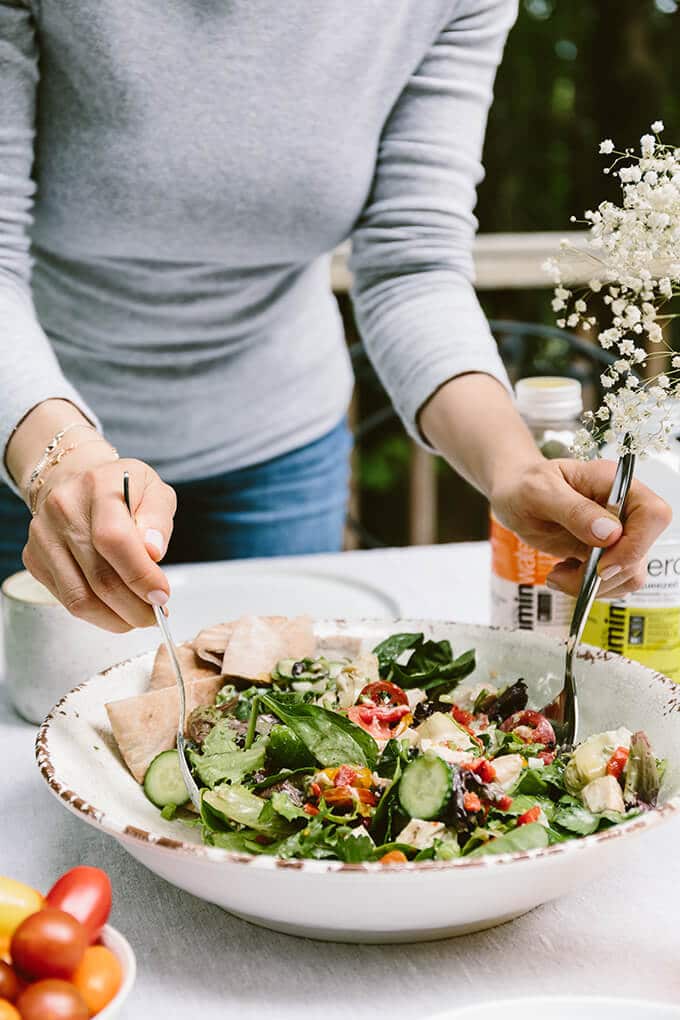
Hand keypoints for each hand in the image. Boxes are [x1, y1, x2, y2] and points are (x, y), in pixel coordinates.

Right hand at [22, 446, 175, 631]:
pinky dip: (97, 614)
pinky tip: (117, 609)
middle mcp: (63, 509)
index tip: (162, 595)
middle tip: (156, 615)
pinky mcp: (34, 558)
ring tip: (139, 617)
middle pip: (99, 576)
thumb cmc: (122, 490)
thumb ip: (158, 520)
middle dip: (134, 606)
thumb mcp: (154, 491)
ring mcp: (43, 536)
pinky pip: (67, 600)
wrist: (75, 482)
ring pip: (80, 597)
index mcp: (98, 486)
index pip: (114, 539)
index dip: (141, 575)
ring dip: (115, 618)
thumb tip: (153, 553)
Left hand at [490, 458, 671, 598]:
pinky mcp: (605, 554)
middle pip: (641, 551)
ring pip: (630, 574)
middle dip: (605, 574)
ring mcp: (616, 533)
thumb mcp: (539, 492)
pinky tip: (562, 573)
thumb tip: (610, 533)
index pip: (653, 514)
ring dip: (594, 585)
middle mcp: (622, 509)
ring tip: (557, 575)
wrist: (513, 496)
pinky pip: (613, 582)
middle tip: (564, 574)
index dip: (635, 544)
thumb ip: (573, 509)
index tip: (602, 563)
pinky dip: (588, 587)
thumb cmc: (524, 484)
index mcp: (613, 483)